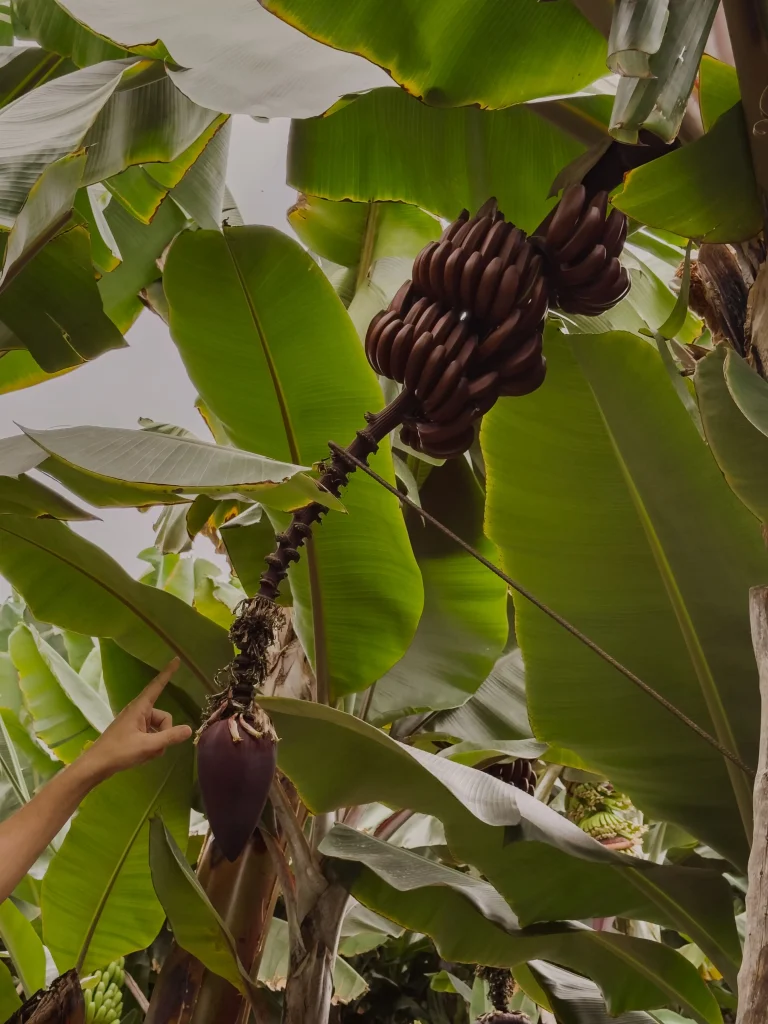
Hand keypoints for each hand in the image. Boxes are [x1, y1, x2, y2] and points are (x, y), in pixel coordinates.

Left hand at [82, 658, 192, 781]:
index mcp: (140, 707)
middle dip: (164, 734)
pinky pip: (151, 736)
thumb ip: (169, 737)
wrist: (96, 766)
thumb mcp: (147, 746)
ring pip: (158, 730)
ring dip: (158, 743)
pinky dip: (151, 747)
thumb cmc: (119, 751)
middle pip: (163, 718)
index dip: (168, 673)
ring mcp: (135, 723)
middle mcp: (138, 712)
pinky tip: (142, 756)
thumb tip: (189, 729)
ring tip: (146, 754)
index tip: (176, 659)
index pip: (157, 685)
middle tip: (155, 748)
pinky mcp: (133, 734)